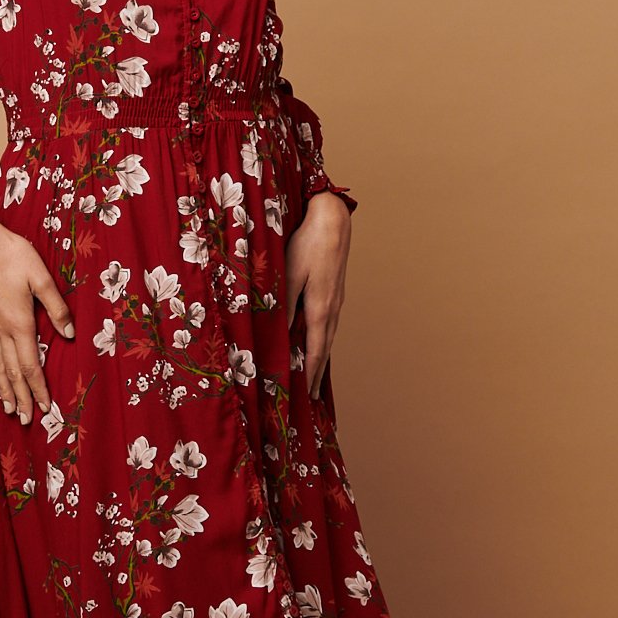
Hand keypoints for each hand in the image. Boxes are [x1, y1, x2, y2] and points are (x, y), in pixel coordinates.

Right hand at [0, 214, 74, 424]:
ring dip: (5, 389)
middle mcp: (2, 330)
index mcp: (20, 323)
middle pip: (14, 372)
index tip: (46, 408)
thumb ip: (56, 306)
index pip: (31, 365)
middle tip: (28, 420)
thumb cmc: (12, 254)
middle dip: (23, 398)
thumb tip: (68, 333)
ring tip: (9, 409)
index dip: (39, 389)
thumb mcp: (41, 276)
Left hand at [286, 191, 350, 397]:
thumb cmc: (307, 244)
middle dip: (316, 374)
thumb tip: (281, 333)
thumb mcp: (289, 275)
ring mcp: (337, 301)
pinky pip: (329, 325)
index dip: (309, 375)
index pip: (314, 351)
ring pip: (328, 337)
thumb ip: (284, 305)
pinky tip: (318, 342)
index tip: (306, 396)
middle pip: (324, 350)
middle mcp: (332, 309)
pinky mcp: (335, 292)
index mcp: (320, 309)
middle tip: (311, 397)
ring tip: (314, 376)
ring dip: (321, 359)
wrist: (333, 220)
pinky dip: (323, 341)